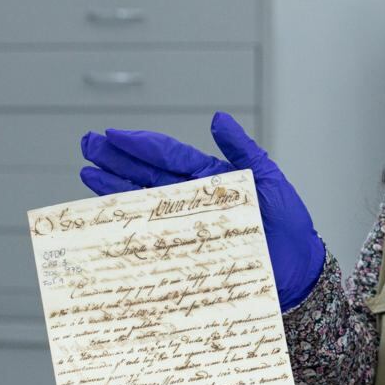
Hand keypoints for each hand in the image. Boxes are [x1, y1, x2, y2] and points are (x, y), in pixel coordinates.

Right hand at [79, 111, 325, 309]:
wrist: (297, 267)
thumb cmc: (288, 222)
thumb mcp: (268, 178)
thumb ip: (242, 148)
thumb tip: (218, 117)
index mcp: (211, 176)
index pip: (169, 155)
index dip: (140, 144)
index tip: (113, 134)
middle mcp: (193, 197)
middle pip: (146, 173)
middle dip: (116, 159)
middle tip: (87, 143)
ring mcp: (186, 222)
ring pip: (142, 199)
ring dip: (114, 185)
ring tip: (87, 170)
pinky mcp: (185, 247)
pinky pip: (150, 232)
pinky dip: (127, 222)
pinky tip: (106, 211)